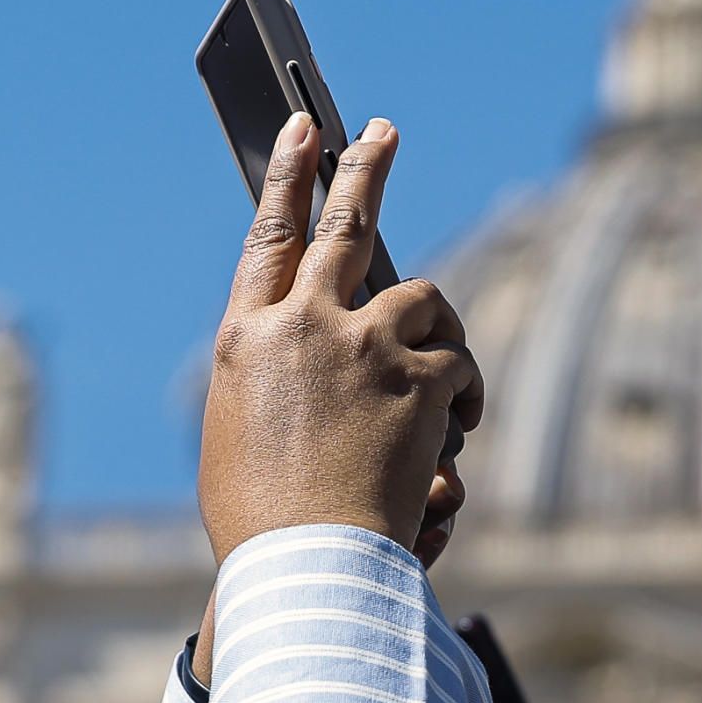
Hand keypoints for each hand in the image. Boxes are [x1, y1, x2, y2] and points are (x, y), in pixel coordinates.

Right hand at [198, 115, 482, 566]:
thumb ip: (271, 382)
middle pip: (344, 223)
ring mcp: (365, 346)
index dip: (288, 178)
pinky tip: (454, 426)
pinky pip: (459, 364)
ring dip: (437, 329)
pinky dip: (463, 393)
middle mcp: (304, 326)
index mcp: (246, 340)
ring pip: (422, 298)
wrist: (309, 571)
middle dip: (365, 168)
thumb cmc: (266, 526)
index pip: (269, 238)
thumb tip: (302, 363)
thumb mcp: (238, 440)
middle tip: (382, 131)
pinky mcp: (421, 379)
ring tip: (441, 368)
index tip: (304, 134)